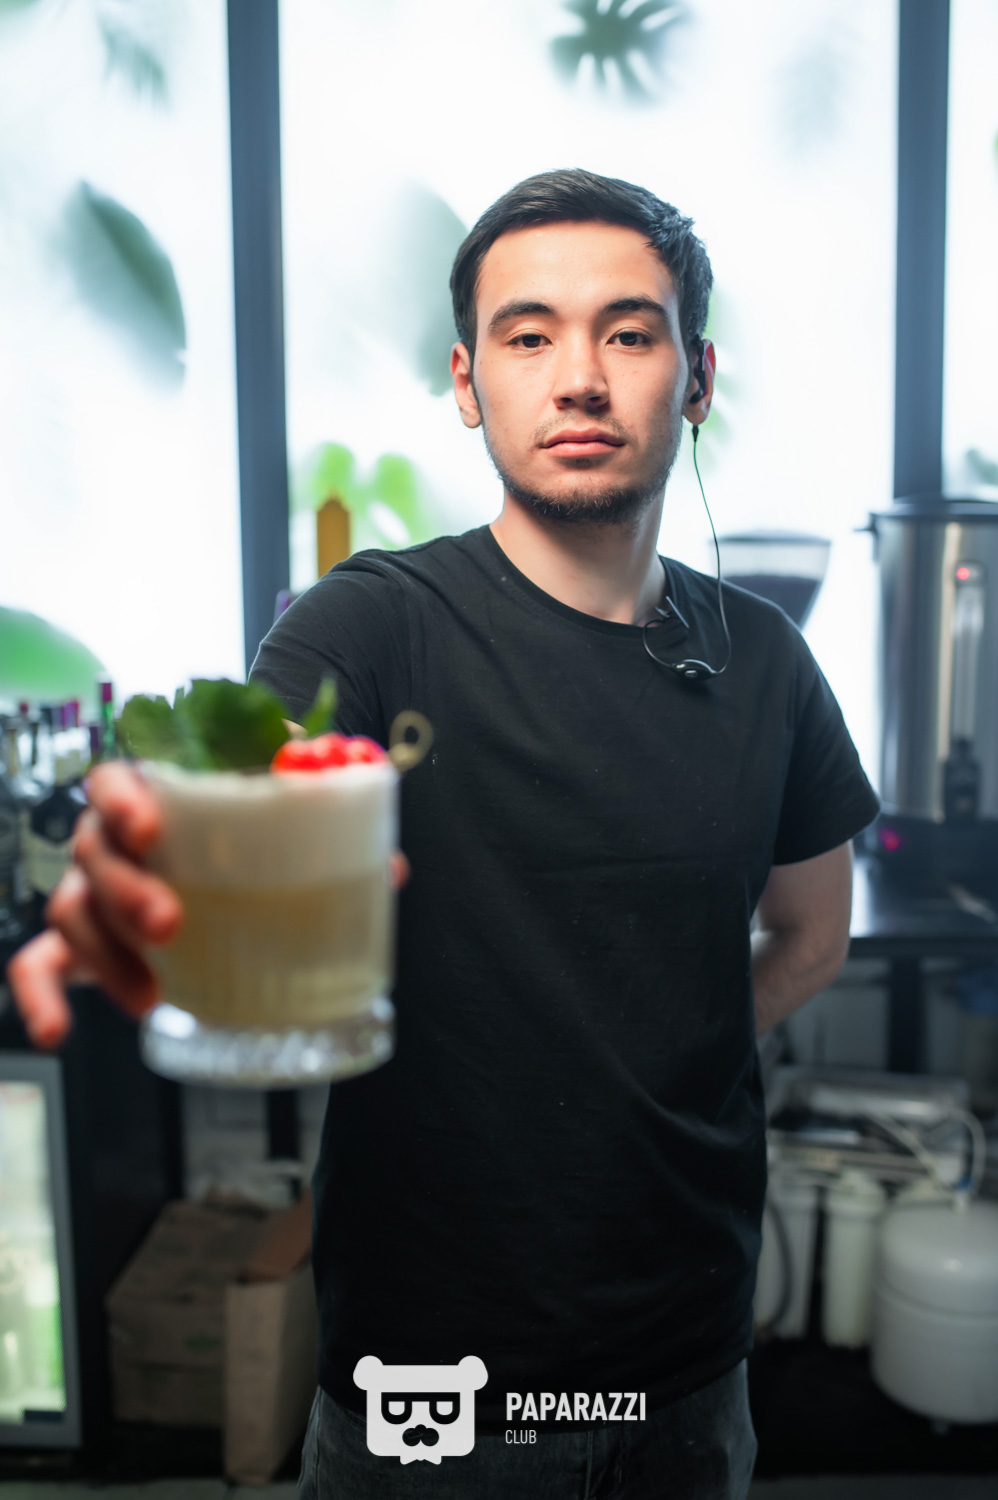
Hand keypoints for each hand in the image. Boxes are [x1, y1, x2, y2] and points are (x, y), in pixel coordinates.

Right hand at [5, 761, 411, 1051]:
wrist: (221, 859)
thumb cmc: (249, 831)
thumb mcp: (286, 819)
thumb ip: (329, 830)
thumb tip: (391, 868)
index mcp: (154, 794)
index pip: (114, 778)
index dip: (123, 798)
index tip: (151, 827)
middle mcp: (110, 838)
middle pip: (94, 852)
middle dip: (127, 891)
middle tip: (171, 925)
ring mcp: (89, 890)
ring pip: (71, 911)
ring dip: (104, 955)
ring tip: (150, 996)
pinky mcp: (76, 943)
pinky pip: (36, 964)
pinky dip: (40, 998)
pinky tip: (57, 1032)